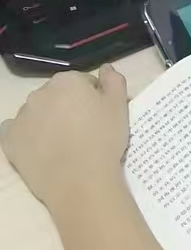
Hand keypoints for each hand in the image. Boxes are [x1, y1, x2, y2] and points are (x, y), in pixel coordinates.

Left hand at [0, 66, 129, 214]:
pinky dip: (26, 134)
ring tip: (62, 143)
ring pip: (37, 111)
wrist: (80, 181)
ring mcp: (22, 116)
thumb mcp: (119, 106)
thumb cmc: (103, 140)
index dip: (93, 99)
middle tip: (83, 131)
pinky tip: (39, 147)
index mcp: (67, 81)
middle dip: (68, 107)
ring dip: (47, 119)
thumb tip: (105, 68)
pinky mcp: (9, 139)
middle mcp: (40, 93)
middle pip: (57, 95)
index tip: (99, 117)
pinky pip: (15, 130)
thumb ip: (113, 80)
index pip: (82, 83)